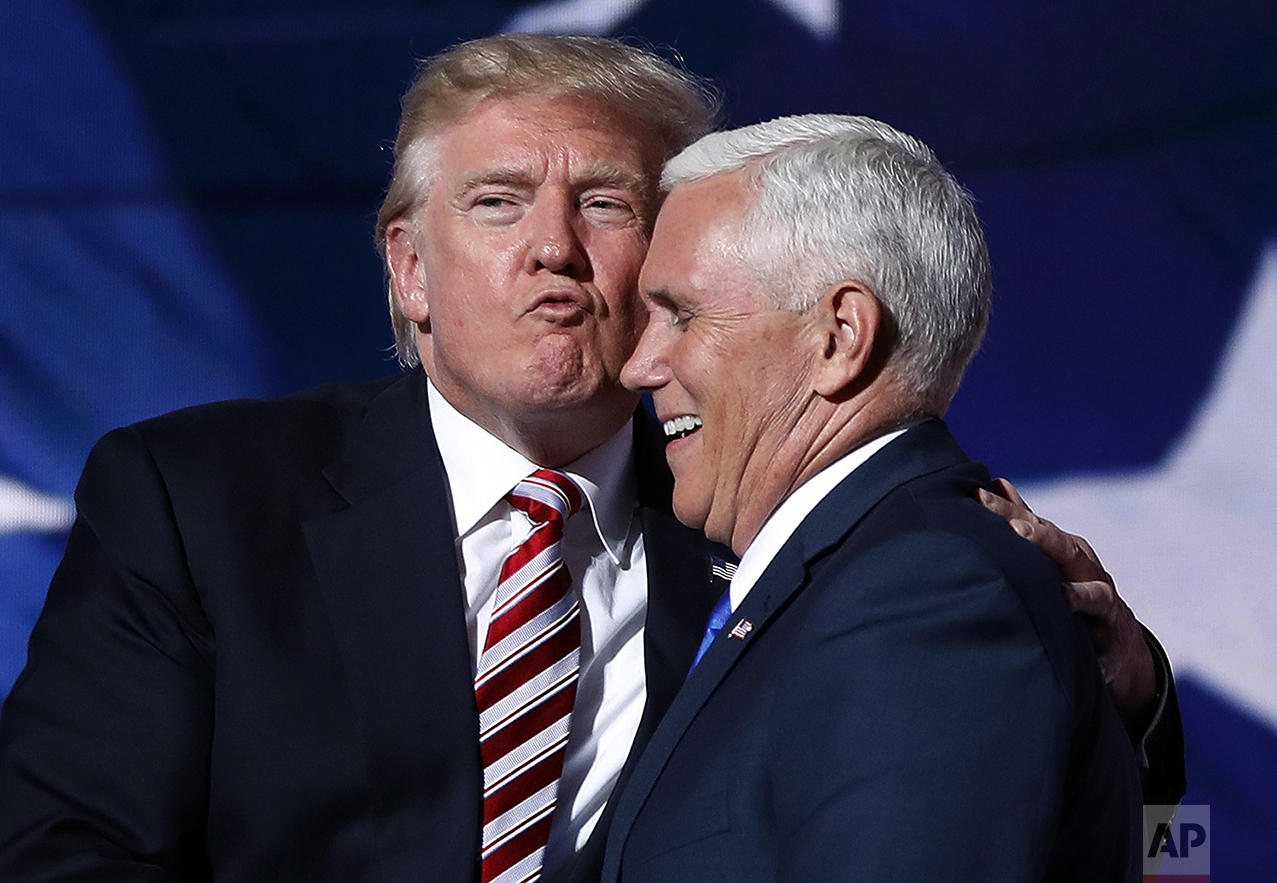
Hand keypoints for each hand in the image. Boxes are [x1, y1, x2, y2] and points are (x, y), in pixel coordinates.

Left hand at [977, 478, 1157, 726]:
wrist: (1116, 640)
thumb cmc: (1071, 587)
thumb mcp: (1050, 555)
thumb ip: (1024, 521)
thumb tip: (996, 483)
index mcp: (1066, 550)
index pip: (1034, 524)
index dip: (1008, 510)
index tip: (978, 497)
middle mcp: (1088, 572)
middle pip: (1065, 550)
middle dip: (1042, 538)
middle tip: (1015, 530)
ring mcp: (1106, 608)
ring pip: (1097, 596)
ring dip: (1081, 595)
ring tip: (1063, 597)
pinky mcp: (1116, 647)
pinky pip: (1109, 656)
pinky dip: (1103, 661)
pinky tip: (1096, 669)